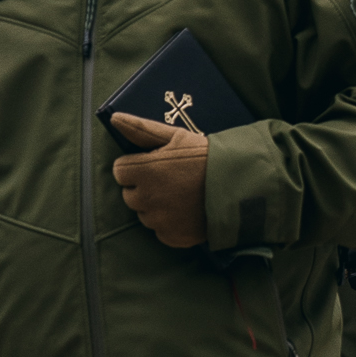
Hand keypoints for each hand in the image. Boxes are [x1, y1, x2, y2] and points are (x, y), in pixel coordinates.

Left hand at [112, 113, 209, 247]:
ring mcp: (159, 221)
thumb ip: (141, 130)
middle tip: (171, 180)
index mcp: (144, 171)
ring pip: (145, 214)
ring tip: (182, 196)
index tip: (155, 165)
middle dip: (144, 187)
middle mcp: (147, 198)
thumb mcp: (176, 137)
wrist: (241, 185)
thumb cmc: (207, 157)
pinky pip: (161, 231)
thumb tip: (114, 118)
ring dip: (156, 207)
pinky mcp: (172, 237)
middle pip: (129, 195)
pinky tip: (187, 212)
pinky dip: (170, 224)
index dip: (136, 166)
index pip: (120, 171)